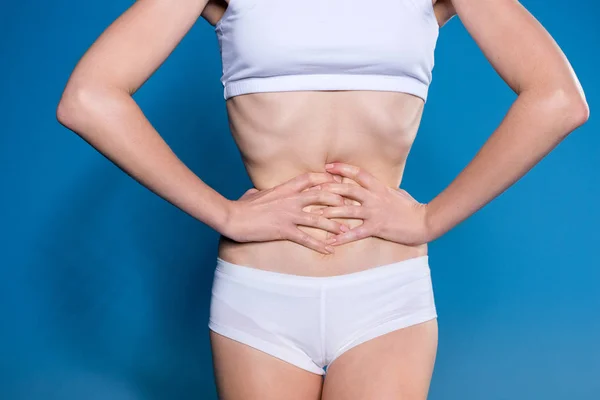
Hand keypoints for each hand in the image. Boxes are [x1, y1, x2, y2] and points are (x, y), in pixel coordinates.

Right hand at [221, 172, 350, 254]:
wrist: (232, 217)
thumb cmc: (241, 206)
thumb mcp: (254, 194)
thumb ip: (261, 192)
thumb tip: (257, 192)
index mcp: (284, 188)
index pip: (310, 178)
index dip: (326, 179)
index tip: (338, 181)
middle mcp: (290, 199)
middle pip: (321, 195)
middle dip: (338, 200)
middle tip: (351, 206)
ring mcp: (288, 214)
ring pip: (318, 218)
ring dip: (334, 225)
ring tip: (347, 231)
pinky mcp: (283, 230)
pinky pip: (306, 238)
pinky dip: (319, 245)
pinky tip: (329, 251)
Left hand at [313, 162, 430, 246]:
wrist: (425, 221)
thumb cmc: (412, 208)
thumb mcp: (397, 193)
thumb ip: (384, 189)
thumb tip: (377, 186)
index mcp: (378, 187)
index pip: (358, 173)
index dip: (342, 169)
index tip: (327, 167)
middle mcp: (374, 197)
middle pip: (348, 189)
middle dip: (329, 189)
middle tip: (313, 190)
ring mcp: (375, 212)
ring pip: (348, 210)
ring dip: (330, 212)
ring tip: (315, 214)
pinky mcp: (377, 227)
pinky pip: (356, 233)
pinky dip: (342, 237)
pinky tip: (331, 241)